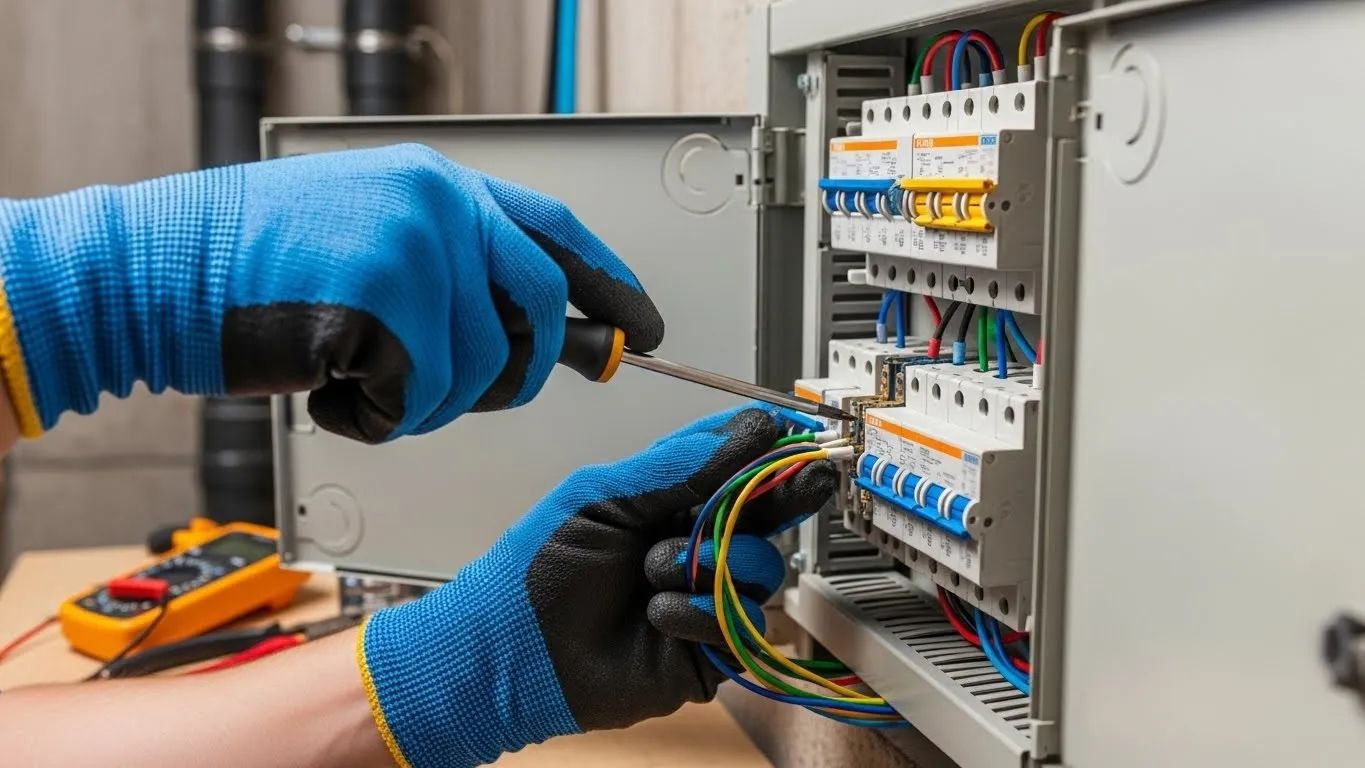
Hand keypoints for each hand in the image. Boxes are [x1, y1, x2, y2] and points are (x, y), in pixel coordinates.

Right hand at [0, 143, 661, 441]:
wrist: (157, 269)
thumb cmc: (255, 265)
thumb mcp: (374, 240)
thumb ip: (460, 275)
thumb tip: (553, 331)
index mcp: (440, 184)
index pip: (557, 233)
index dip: (609, 283)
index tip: (641, 324)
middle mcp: (438, 206)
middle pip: (537, 307)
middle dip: (525, 369)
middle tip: (493, 393)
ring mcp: (413, 249)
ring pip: (478, 368)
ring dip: (427, 402)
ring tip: (365, 381)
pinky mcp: (384, 304)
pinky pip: (421, 397)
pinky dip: (380, 417)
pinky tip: (333, 387)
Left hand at [356, 406, 837, 766]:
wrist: (508, 651)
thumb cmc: (537, 568)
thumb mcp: (602, 495)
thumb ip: (677, 465)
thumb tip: (748, 429)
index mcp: (668, 499)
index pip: (734, 464)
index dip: (766, 448)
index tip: (791, 431)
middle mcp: (693, 543)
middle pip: (766, 513)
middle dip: (784, 493)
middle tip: (807, 477)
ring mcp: (703, 596)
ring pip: (760, 566)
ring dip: (712, 561)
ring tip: (658, 570)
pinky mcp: (709, 650)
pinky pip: (741, 622)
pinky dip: (703, 612)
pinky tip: (658, 613)